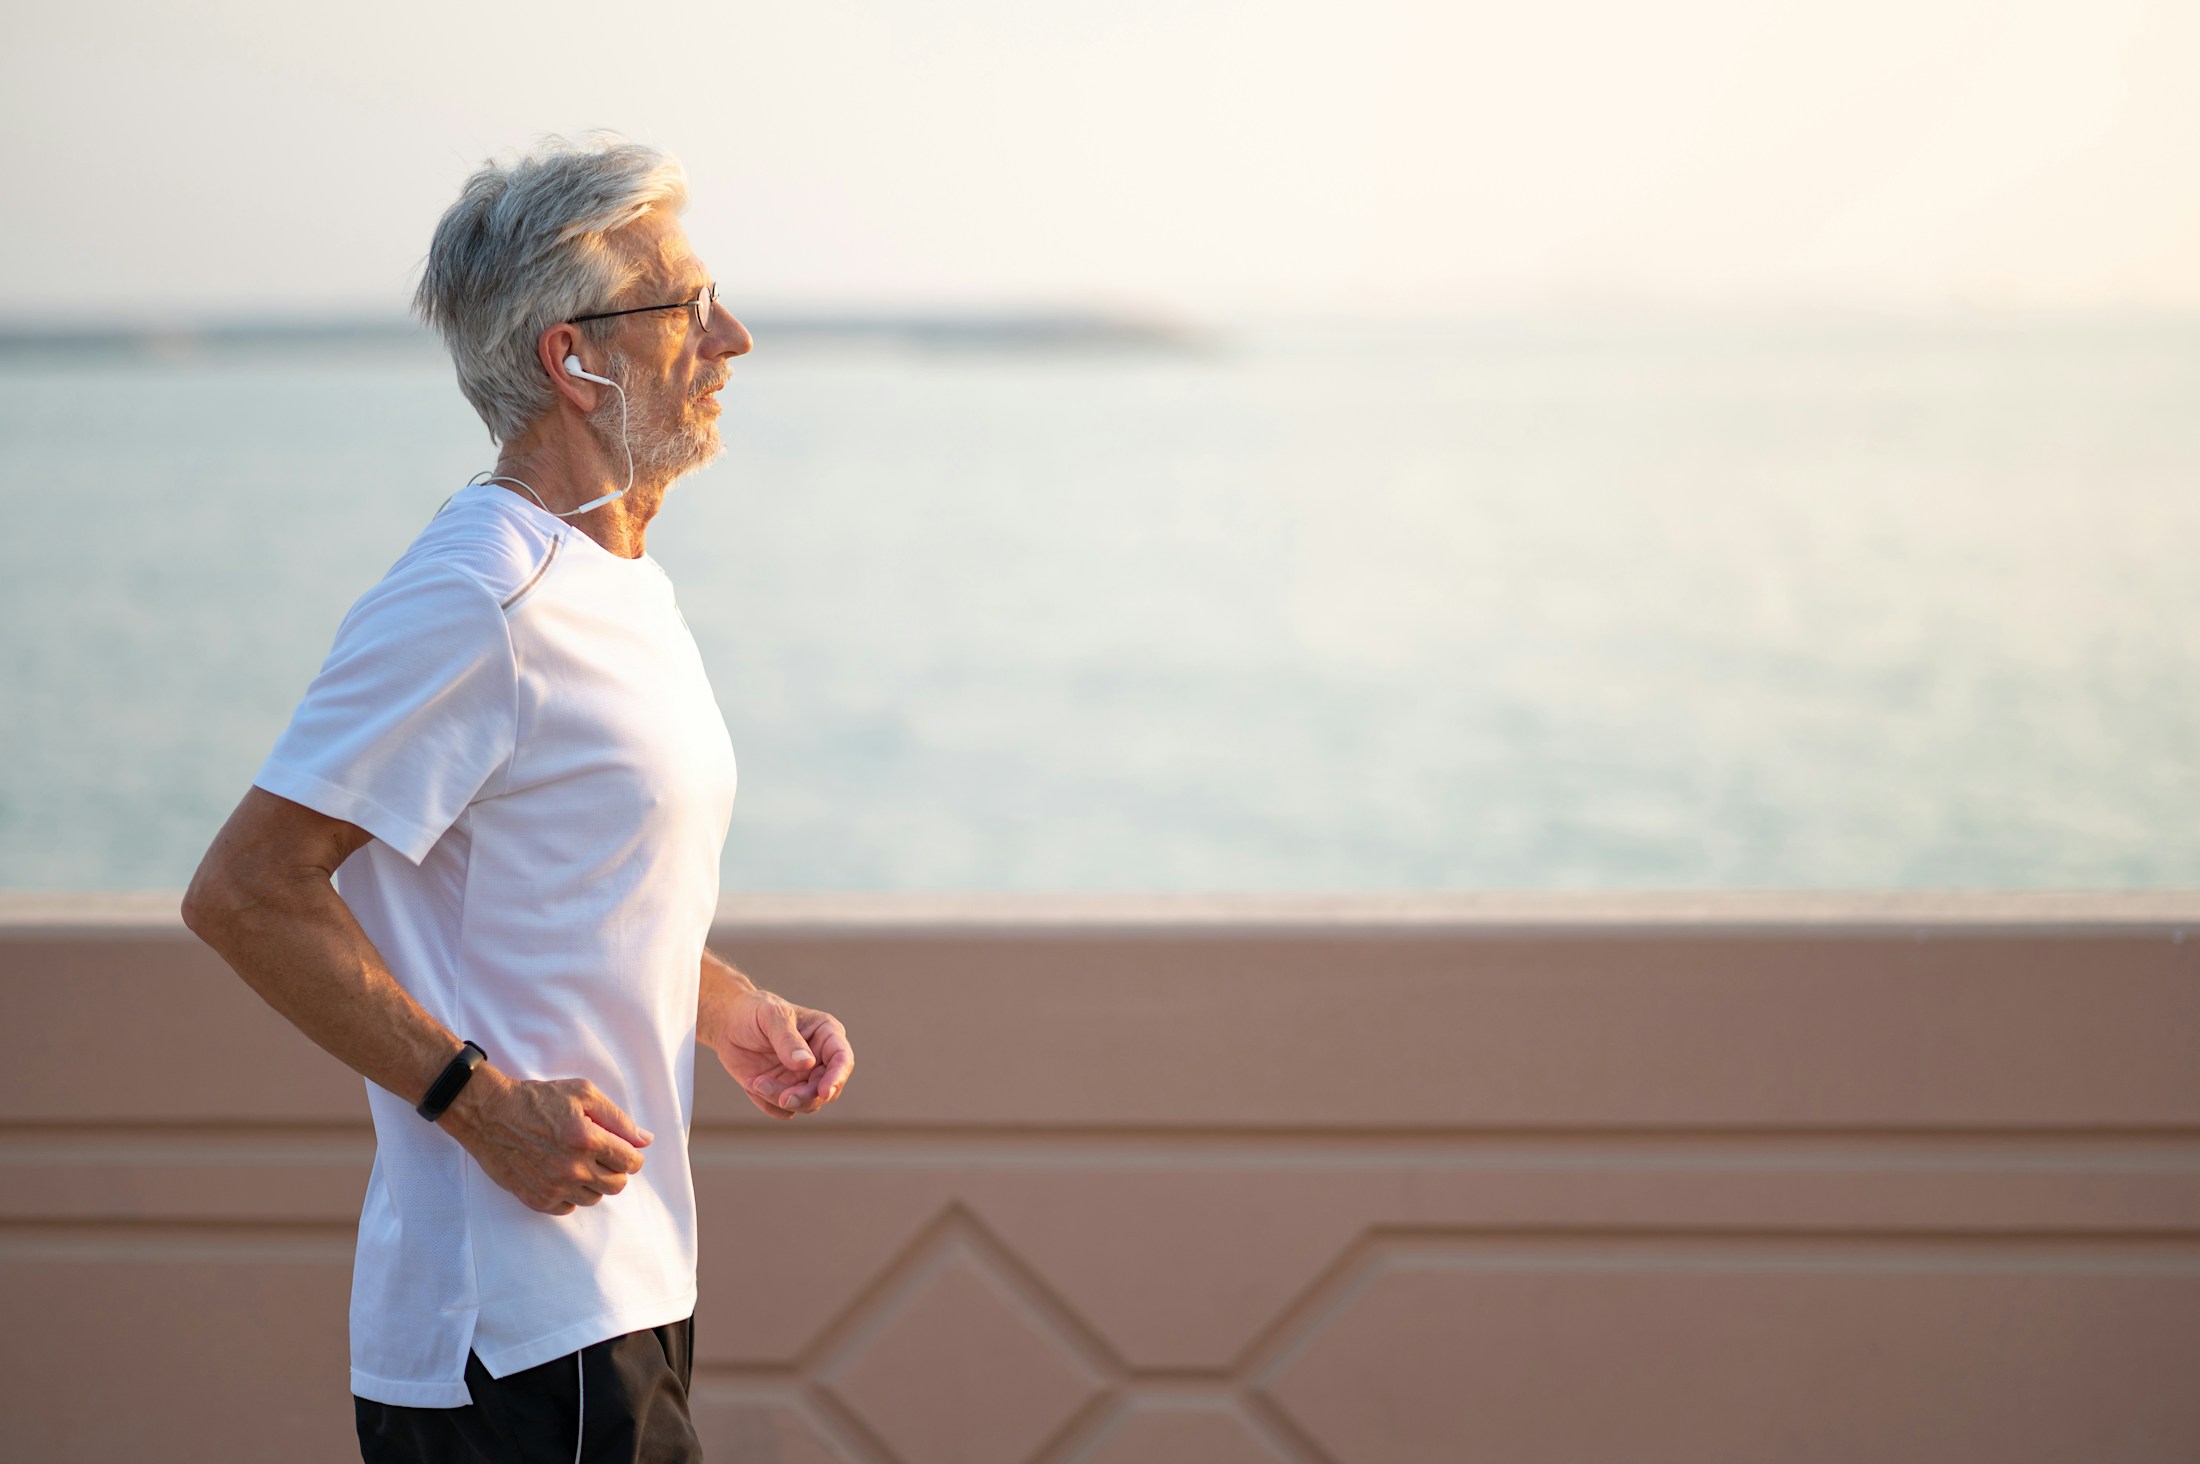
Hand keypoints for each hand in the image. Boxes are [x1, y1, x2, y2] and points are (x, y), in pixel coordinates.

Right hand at [439, 1067, 652, 1214]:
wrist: (490, 1114)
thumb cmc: (537, 1099)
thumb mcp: (583, 1093)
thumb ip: (618, 1118)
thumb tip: (645, 1140)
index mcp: (587, 1140)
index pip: (631, 1162)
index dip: (632, 1155)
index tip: (624, 1149)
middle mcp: (573, 1168)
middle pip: (617, 1184)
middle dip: (616, 1169)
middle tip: (602, 1154)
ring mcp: (554, 1187)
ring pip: (595, 1198)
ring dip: (594, 1182)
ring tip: (579, 1161)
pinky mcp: (537, 1199)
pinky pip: (569, 1207)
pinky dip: (572, 1194)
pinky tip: (562, 1174)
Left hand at [705, 987, 853, 1120]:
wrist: (729, 1024)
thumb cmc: (754, 1012)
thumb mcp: (771, 1016)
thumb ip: (788, 1039)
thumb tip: (807, 1064)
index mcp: (826, 1035)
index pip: (842, 1059)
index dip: (837, 1077)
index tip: (824, 1092)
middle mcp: (819, 1060)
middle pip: (826, 1089)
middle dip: (805, 1097)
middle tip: (783, 1098)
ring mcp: (802, 1078)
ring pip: (805, 1103)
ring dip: (780, 1099)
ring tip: (755, 1082)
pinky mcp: (784, 1091)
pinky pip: (783, 1111)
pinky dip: (766, 1103)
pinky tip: (751, 1083)